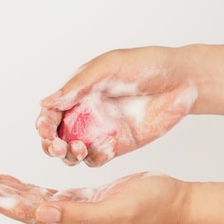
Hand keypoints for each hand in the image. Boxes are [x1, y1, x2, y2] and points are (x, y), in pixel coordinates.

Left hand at [0, 171, 188, 223]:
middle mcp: (66, 218)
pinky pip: (43, 193)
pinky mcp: (79, 197)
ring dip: (3, 188)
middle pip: (20, 206)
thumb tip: (40, 215)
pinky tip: (10, 179)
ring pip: (28, 199)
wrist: (172, 202)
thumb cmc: (150, 207)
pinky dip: (23, 185)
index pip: (25, 212)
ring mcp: (71, 208)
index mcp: (71, 223)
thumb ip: (76, 214)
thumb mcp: (114, 210)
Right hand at [36, 47, 201, 166]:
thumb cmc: (144, 65)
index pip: (49, 114)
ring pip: (72, 154)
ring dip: (69, 155)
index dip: (43, 125)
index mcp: (76, 94)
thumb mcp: (108, 68)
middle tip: (59, 147)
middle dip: (51, 145)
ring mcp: (98, 132)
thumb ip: (77, 86)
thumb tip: (45, 102)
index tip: (46, 131)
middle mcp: (83, 115)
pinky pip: (97, 159)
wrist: (181, 80)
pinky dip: (96, 156)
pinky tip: (109, 146)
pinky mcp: (116, 146)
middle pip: (55, 138)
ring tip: (80, 149)